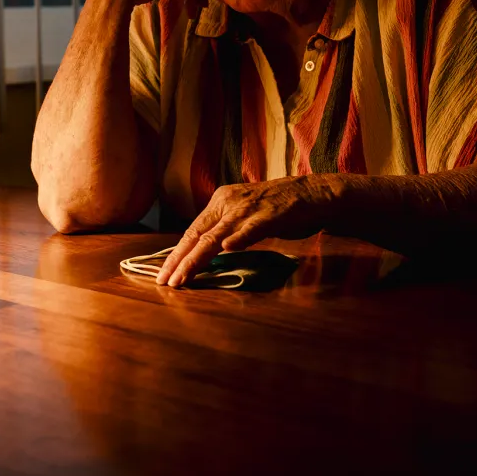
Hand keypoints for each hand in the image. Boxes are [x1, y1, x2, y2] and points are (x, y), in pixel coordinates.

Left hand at [155, 175, 339, 286]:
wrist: (313, 193)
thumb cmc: (278, 208)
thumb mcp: (244, 215)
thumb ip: (225, 230)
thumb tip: (204, 252)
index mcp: (221, 202)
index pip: (192, 231)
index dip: (177, 254)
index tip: (163, 275)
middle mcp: (229, 203)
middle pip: (197, 234)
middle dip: (179, 260)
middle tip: (164, 282)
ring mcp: (249, 208)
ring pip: (216, 236)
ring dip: (197, 259)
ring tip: (183, 277)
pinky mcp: (270, 215)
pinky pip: (252, 228)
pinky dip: (239, 238)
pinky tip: (227, 249)